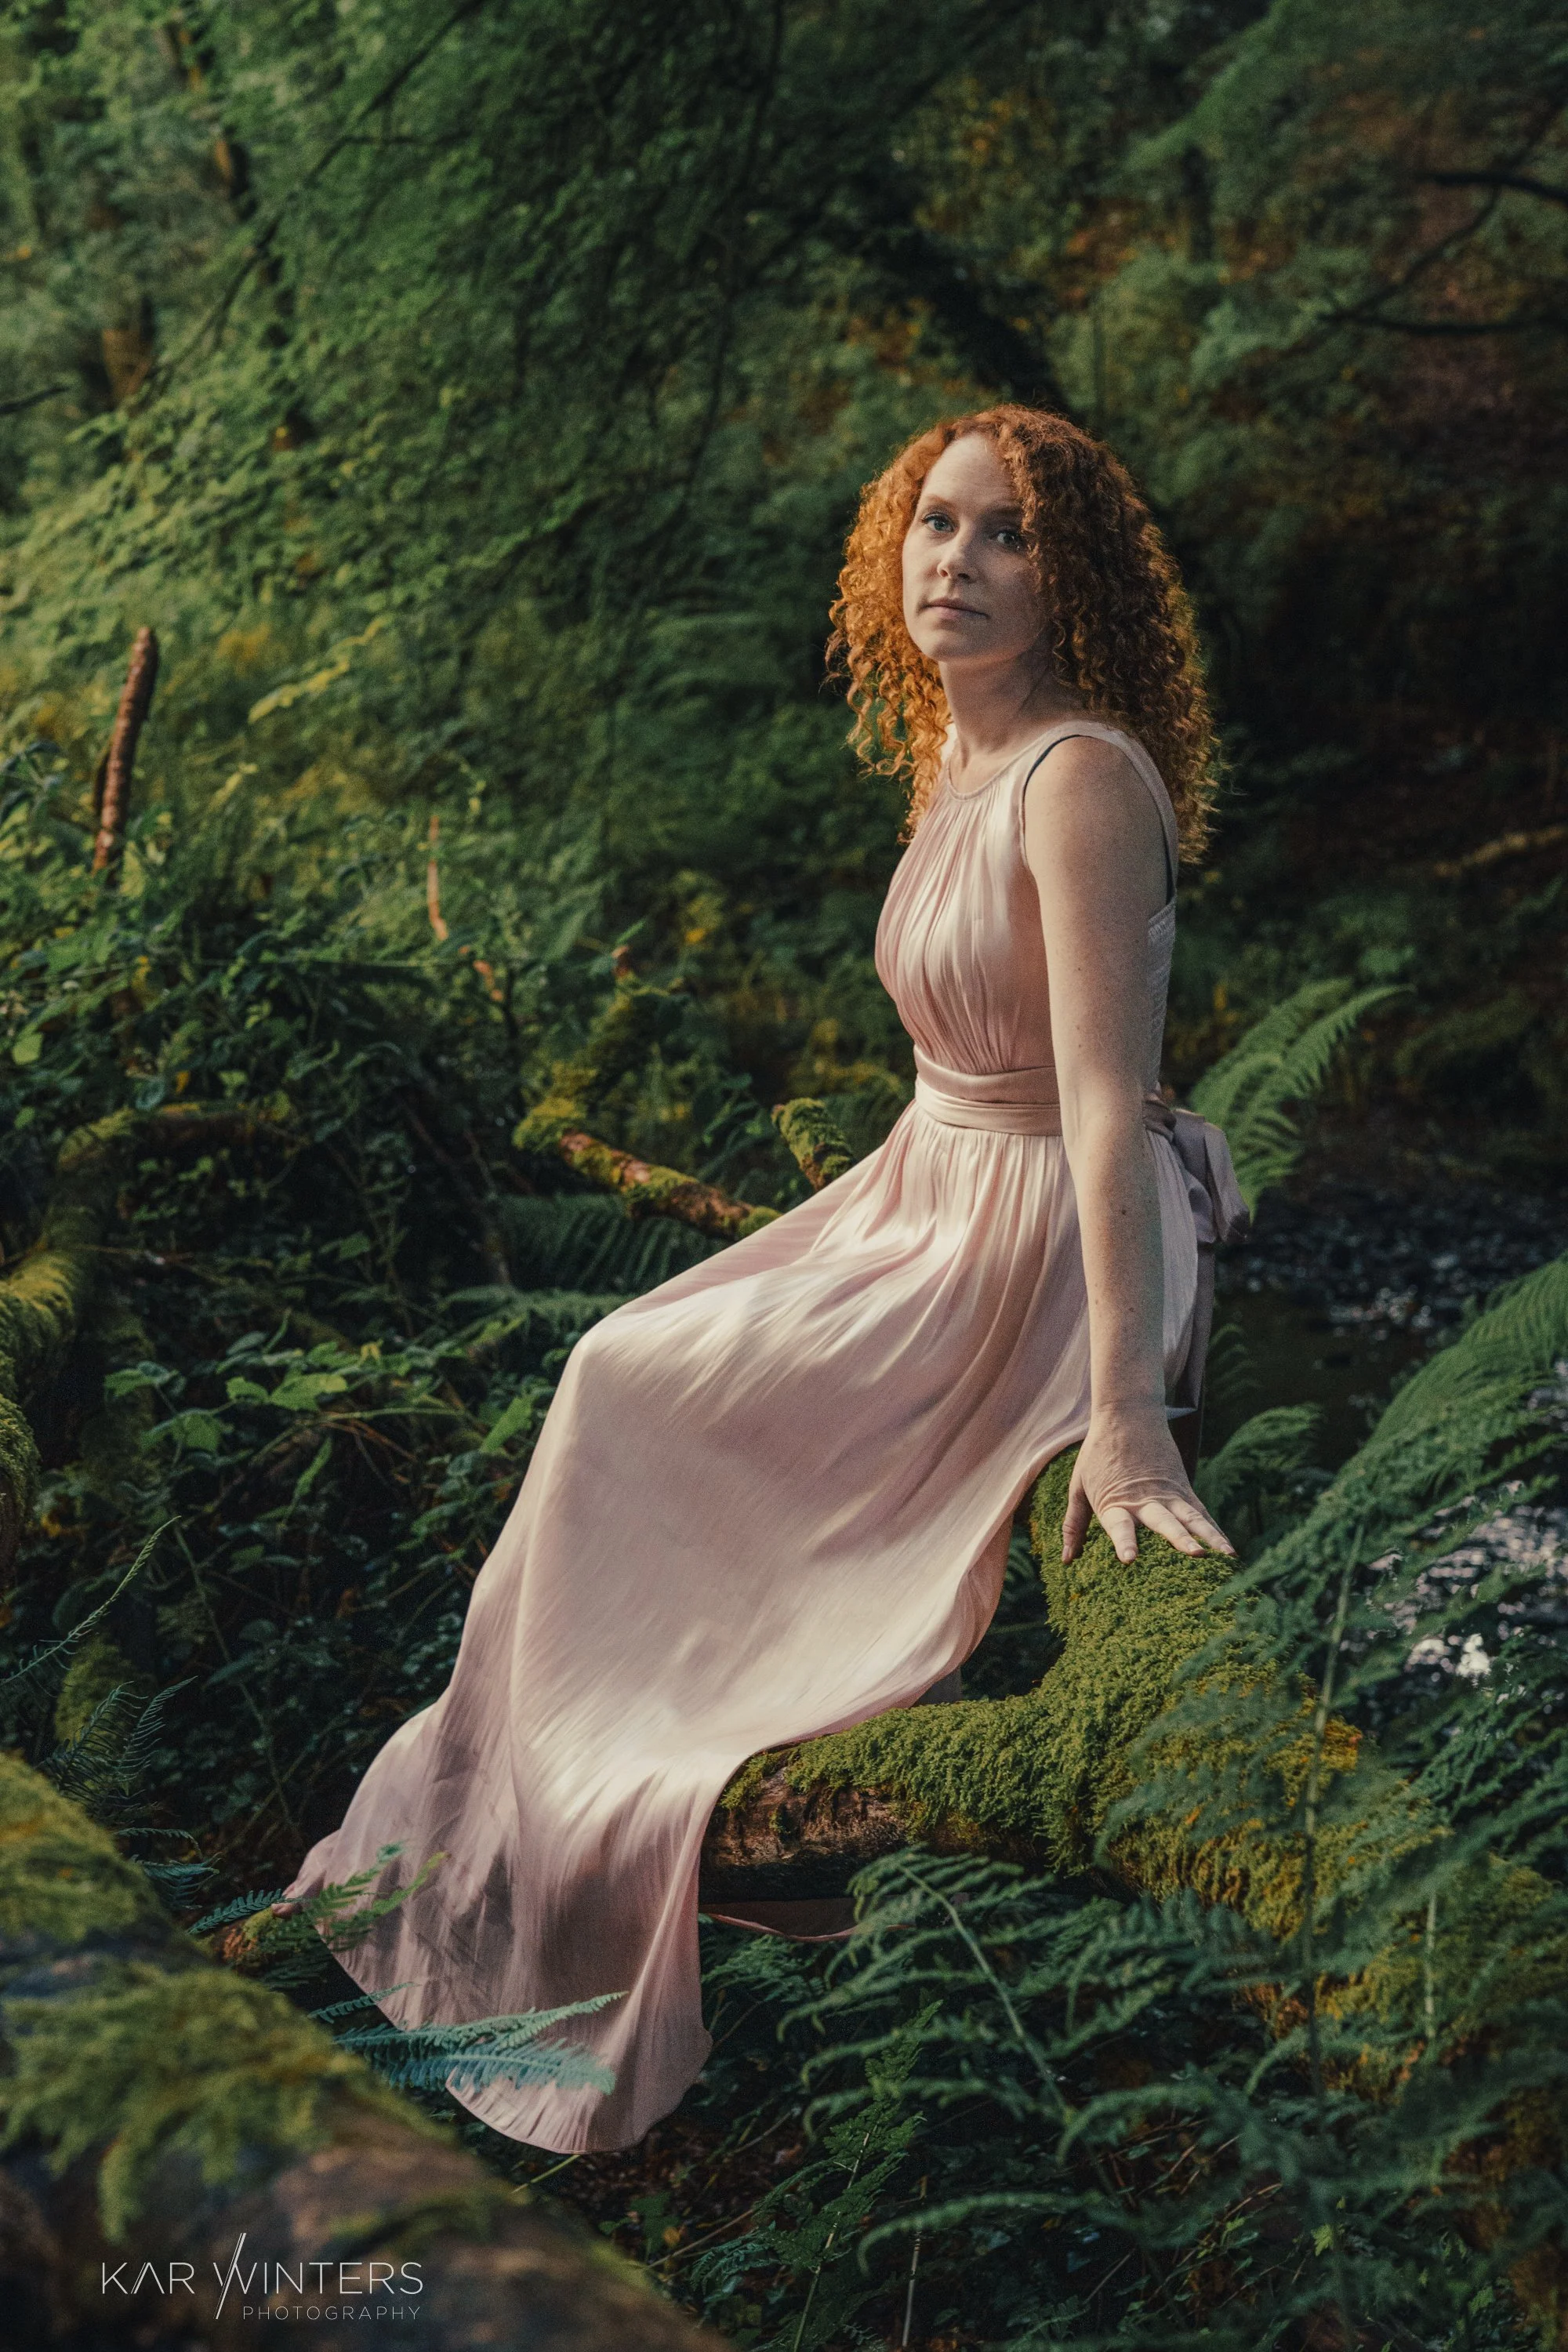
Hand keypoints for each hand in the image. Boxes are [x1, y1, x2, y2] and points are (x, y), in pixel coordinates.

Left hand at [1062, 1403, 1233, 1564]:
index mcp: (1115, 1501)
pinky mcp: (1183, 1489)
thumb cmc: (1098, 1453)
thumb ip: (1074, 1524)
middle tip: (1195, 1555)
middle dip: (1179, 1540)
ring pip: (1192, 1518)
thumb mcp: (1079, 1486)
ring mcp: (1169, 1494)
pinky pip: (1201, 1514)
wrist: (1127, 1414)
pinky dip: (1214, 1532)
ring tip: (1224, 1556)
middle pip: (1165, 1522)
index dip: (1124, 1541)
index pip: (1119, 1525)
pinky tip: (1228, 1552)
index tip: (1130, 1559)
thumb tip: (1066, 1561)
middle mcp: (1145, 1500)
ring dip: (1208, 1537)